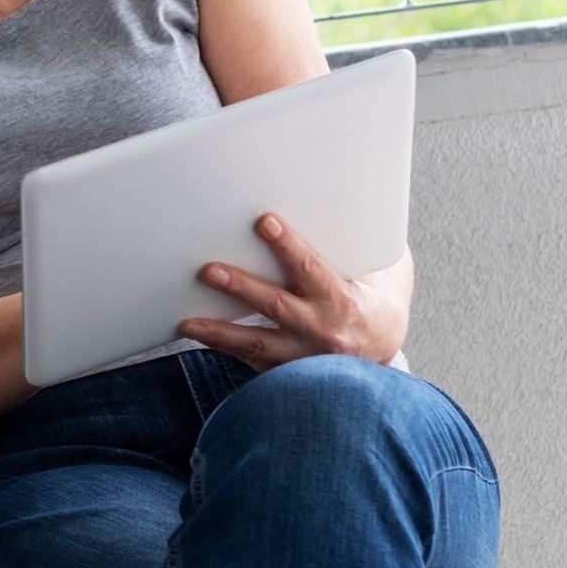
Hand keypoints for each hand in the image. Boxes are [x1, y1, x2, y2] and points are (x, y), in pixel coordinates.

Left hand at [177, 212, 409, 371]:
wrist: (380, 347)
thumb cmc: (366, 296)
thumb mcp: (368, 271)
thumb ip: (348, 243)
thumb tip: (329, 197)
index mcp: (341, 299)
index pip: (311, 268)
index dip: (288, 245)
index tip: (264, 221)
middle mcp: (322, 329)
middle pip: (276, 305)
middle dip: (241, 287)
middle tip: (208, 270)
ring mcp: (302, 354)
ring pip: (256, 342)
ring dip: (220, 331)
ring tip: (187, 322)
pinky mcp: (288, 370)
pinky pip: (251, 362)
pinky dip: (224, 349)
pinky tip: (197, 337)